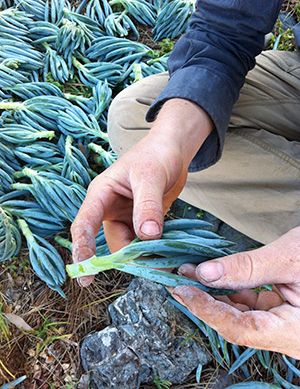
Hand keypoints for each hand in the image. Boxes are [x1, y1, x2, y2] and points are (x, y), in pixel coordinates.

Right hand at [71, 99, 213, 285]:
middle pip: (113, 241)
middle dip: (128, 257)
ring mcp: (127, 217)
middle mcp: (110, 209)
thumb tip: (147, 237)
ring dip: (145, 255)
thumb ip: (148, 206)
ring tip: (164, 261)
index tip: (85, 275)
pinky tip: (169, 253)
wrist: (172, 150)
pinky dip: (156, 249)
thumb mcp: (150, 177)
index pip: (84, 224)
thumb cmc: (155, 155)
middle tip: (152, 266)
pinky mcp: (142, 222)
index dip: (82, 250)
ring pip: (131, 245)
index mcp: (101, 195)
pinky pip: (145, 242)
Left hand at [169, 227, 299, 358]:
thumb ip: (247, 268)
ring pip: (242, 315)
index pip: (240, 329)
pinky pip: (252, 306)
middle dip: (204, 302)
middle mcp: (289, 335)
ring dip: (215, 295)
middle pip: (236, 324)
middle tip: (177, 281)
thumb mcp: (290, 258)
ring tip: (190, 275)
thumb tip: (206, 272)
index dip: (206, 310)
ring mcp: (286, 325)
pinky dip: (232, 291)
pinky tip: (215, 277)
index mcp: (295, 333)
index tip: (181, 290)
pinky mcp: (284, 313)